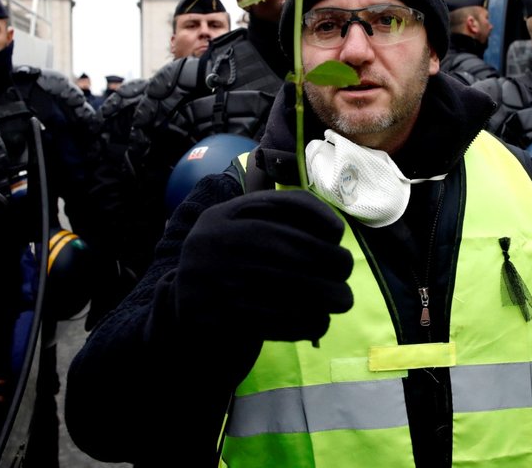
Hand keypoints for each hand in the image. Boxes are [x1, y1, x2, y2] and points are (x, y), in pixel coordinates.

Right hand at [174, 190, 352, 342]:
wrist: (186, 307)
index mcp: (222, 216)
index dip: (316, 218)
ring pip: (286, 289)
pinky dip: (306, 323)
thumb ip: (282, 213)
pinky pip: (275, 322)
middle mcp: (214, 244)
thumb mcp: (241, 225)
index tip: (337, 235)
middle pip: (288, 250)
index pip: (278, 208)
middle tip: (346, 271)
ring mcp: (212, 282)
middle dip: (330, 263)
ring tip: (342, 300)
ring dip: (326, 297)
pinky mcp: (216, 319)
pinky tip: (320, 322)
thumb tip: (333, 230)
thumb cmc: (229, 259)